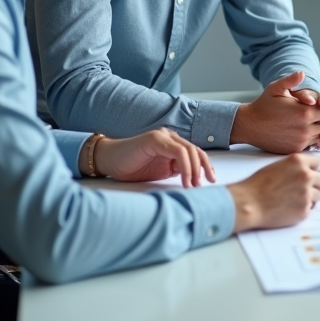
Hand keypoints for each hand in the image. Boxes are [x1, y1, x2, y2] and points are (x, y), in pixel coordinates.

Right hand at [94, 128, 214, 188]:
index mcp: (172, 143)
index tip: (211, 179)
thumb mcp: (160, 172)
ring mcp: (163, 136)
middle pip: (195, 150)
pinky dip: (185, 166)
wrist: (108, 161)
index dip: (205, 165)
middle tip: (204, 184)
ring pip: (189, 150)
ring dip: (194, 169)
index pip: (195, 152)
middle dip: (203, 168)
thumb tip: (194, 180)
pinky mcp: (156, 139)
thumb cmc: (131, 168)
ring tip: (194, 185)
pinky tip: (185, 179)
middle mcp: (170, 137)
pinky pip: (178, 151)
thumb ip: (175, 170)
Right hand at [228, 153, 319, 231]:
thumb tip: (307, 171)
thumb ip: (294, 167)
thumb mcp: (277, 166)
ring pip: (318, 195)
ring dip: (309, 197)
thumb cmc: (257, 185)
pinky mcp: (304, 210)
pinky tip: (289, 208)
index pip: (317, 163)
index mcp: (298, 161)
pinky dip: (302, 209)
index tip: (308, 174)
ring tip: (292, 199)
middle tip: (303, 189)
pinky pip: (310, 208)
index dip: (311, 169)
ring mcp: (306, 194)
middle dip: (315, 184)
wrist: (248, 203)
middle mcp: (306, 176)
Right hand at [230, 71, 319, 152]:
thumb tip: (302, 72)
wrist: (249, 125)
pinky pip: (313, 144)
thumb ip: (291, 80)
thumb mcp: (276, 88)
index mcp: (304, 113)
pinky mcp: (296, 149)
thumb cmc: (263, 106)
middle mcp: (305, 128)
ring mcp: (301, 140)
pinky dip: (318, 139)